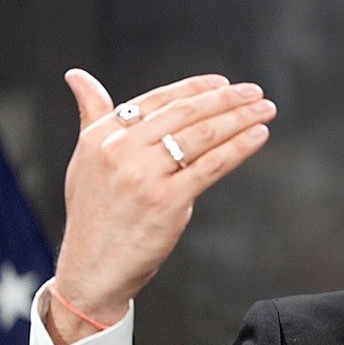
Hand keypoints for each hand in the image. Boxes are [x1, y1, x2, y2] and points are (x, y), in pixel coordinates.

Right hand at [46, 69, 275, 344]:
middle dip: (226, 100)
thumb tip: (78, 76)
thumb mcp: (86, 158)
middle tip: (256, 93)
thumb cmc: (95, 213)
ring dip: (240, 119)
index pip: (158, 100)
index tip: (224, 84)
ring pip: (202, 137)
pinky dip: (240, 147)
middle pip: (184, 114)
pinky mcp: (167, 201)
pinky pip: (212, 166)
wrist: (92, 268)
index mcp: (101, 135)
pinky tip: (258, 136)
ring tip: (265, 110)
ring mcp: (144, 176)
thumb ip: (92, 115)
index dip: (195, 88)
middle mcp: (120, 150)